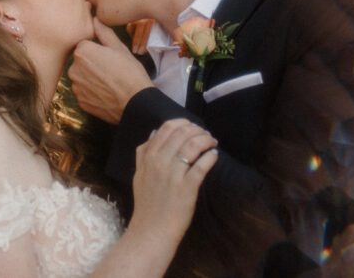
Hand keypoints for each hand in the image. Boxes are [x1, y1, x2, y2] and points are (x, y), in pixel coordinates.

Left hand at [68, 19, 153, 122]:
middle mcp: (74, 69)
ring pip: (81, 78)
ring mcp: (76, 87)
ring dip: (90, 79)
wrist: (136, 102)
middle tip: (110, 70)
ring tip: (109, 83)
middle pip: (80, 62)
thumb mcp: (119, 48)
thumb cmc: (130, 72)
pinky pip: (84, 93)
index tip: (108, 58)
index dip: (97, 51)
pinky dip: (92, 93)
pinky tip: (106, 93)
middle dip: (92, 64)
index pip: (84, 46)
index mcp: (82, 52)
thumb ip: (104, 33)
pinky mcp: (80, 102)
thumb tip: (95, 19)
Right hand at [130, 119, 217, 244]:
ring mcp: (173, 174)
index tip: (193, 127)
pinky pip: (201, 165)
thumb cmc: (147, 203)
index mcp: (148, 156)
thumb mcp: (139, 174)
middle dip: (198, 130)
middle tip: (206, 135)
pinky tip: (214, 155)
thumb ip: (144, 152)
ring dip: (206, 140)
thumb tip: (155, 132)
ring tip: (212, 143)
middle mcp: (159, 161)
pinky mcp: (187, 187)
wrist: (151, 229)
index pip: (167, 128)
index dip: (184, 123)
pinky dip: (210, 157)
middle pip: (182, 133)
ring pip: (192, 145)